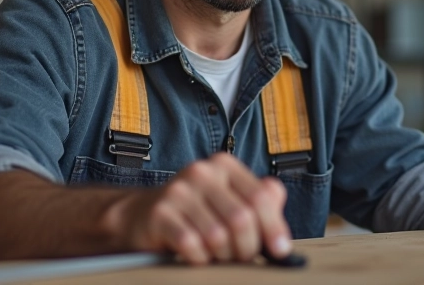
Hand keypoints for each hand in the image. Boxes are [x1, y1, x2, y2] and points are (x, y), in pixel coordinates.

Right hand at [116, 152, 291, 263]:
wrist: (142, 216)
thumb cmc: (196, 212)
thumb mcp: (230, 200)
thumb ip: (260, 200)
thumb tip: (278, 209)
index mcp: (224, 165)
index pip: (260, 196)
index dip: (274, 227)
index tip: (281, 251)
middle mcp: (201, 172)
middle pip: (241, 218)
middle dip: (247, 247)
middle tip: (242, 257)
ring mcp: (178, 191)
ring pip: (217, 235)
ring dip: (222, 255)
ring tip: (218, 254)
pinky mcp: (159, 213)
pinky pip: (191, 245)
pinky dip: (199, 257)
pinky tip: (198, 255)